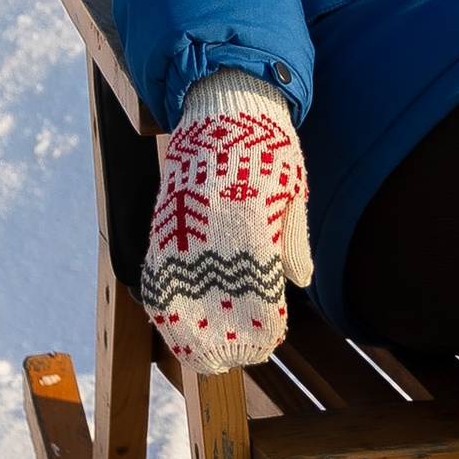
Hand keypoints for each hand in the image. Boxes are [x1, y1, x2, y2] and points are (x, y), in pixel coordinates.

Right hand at [141, 69, 312, 373]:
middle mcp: (217, 223)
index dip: (262, 319)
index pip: (258, 285)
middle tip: (231, 358)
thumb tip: (301, 280)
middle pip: (215, 294)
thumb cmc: (268, 146)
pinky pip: (157, 260)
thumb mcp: (292, 187)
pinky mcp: (166, 212)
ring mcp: (186, 219)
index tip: (268, 342)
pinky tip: (166, 315)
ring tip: (196, 353)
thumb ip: (293, 236)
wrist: (227, 100)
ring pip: (179, 284)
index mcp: (255, 217)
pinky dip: (160, 292)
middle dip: (222, 332)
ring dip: (185, 323)